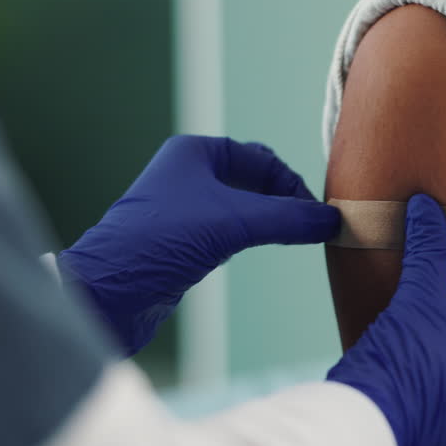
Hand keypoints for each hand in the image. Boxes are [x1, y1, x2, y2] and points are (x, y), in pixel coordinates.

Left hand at [59, 135, 339, 355]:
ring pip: (243, 209)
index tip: (317, 214)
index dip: (293, 184)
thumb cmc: (160, 243)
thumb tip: (335, 220)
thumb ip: (287, 219)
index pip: (262, 159)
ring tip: (298, 239)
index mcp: (194, 153)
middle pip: (255, 182)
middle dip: (285, 202)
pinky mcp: (182, 243)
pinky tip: (267, 250)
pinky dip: (254, 238)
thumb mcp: (233, 223)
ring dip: (271, 221)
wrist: (110, 293)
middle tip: (312, 227)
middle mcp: (188, 175)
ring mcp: (184, 209)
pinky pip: (230, 232)